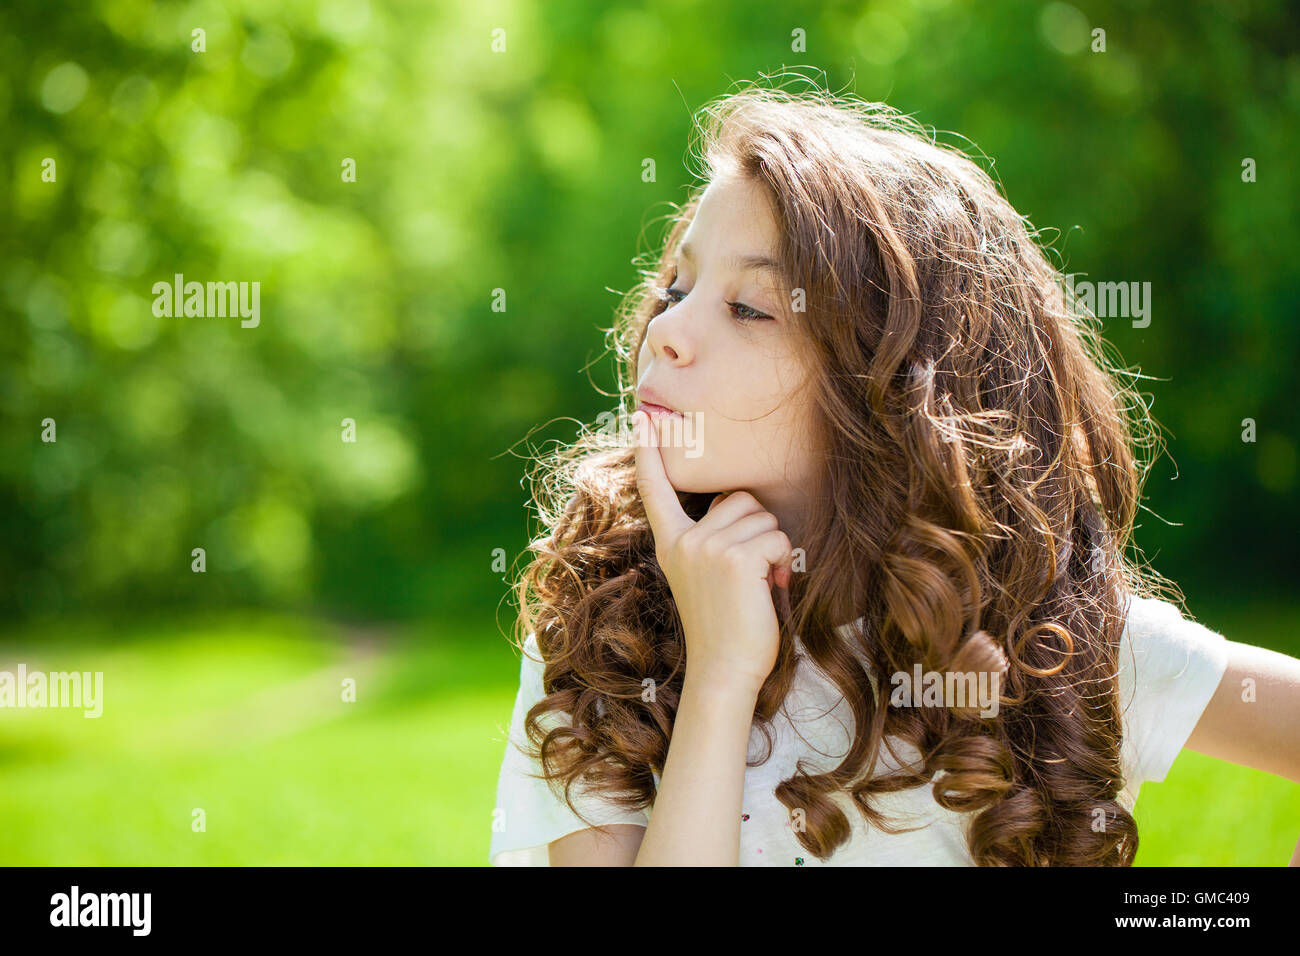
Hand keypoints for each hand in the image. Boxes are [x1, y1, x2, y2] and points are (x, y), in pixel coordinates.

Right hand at [632, 409, 793, 692]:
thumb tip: (739, 503)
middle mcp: (684, 540)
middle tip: (752, 573)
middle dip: (758, 529)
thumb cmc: (724, 626)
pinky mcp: (735, 558)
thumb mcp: (705, 575)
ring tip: (759, 584)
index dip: (651, 453)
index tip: (644, 417)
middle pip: (740, 498)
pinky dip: (782, 562)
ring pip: (763, 517)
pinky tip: (769, 589)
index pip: (657, 489)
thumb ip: (713, 538)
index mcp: (671, 542)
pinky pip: (776, 537)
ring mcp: (707, 547)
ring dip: (772, 548)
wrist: (723, 670)